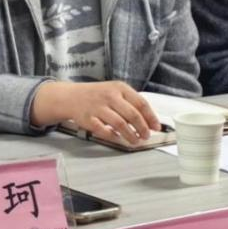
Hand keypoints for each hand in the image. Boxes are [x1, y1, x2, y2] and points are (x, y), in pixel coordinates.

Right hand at [31, 81, 160, 144]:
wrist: (71, 96)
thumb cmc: (96, 95)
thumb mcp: (114, 91)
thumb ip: (130, 103)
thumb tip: (149, 120)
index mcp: (119, 88)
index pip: (141, 103)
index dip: (151, 117)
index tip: (156, 127)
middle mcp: (110, 96)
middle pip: (133, 115)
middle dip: (143, 129)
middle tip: (146, 136)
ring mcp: (98, 107)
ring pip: (120, 125)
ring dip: (131, 135)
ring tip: (135, 140)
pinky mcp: (89, 119)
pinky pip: (104, 131)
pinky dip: (113, 136)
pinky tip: (118, 138)